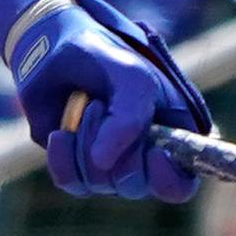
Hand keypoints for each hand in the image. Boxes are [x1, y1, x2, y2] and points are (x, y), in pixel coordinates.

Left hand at [0, 0, 214, 201]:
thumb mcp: (129, 74)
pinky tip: (59, 132)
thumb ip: (130, 116)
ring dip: (84, 142)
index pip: (181, 184)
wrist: (54, 50)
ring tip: (83, 105)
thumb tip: (104, 161)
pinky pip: (71, 182)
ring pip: (100, 182)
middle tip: (99, 104)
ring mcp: (110, 166)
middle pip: (136, 185)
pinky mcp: (78, 168)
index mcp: (171, 136)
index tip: (153, 152)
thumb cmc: (101, 55)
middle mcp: (143, 158)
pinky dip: (61, 157)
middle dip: (114, 144)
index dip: (167, 177)